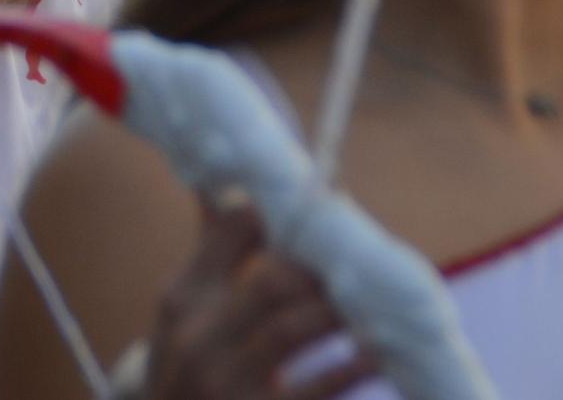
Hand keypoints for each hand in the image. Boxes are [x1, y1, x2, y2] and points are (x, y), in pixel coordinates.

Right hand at [143, 201, 371, 399]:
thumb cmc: (183, 369)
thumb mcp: (184, 313)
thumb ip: (212, 252)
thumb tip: (221, 184)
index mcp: (183, 297)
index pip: (230, 234)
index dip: (281, 216)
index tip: (320, 209)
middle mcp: (200, 337)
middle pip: (270, 282)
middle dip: (320, 265)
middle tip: (361, 253)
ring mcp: (228, 383)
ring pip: (292, 329)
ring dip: (339, 310)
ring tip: (377, 296)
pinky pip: (316, 389)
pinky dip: (352, 367)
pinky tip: (379, 352)